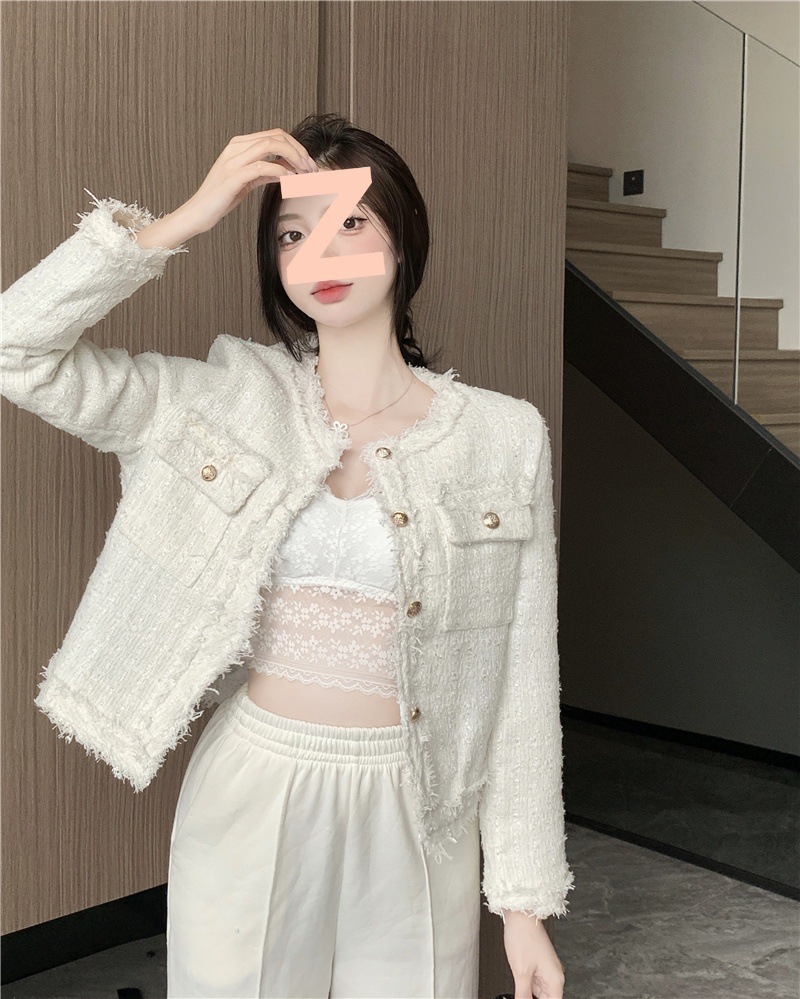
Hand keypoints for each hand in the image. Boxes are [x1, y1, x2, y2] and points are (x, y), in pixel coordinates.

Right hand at [177, 127, 317, 234]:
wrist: (198, 213)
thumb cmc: (221, 198)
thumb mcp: (247, 182)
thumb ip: (265, 173)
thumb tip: (286, 171)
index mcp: (239, 145)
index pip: (274, 134)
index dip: (296, 146)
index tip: (308, 163)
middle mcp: (235, 147)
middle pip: (275, 136)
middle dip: (298, 150)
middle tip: (311, 168)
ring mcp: (233, 160)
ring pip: (270, 145)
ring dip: (292, 158)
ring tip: (304, 173)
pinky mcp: (232, 177)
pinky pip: (261, 166)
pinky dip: (280, 171)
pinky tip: (289, 180)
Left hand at [502, 910, 565, 997]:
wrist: (520, 914)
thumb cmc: (524, 936)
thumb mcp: (521, 972)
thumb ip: (523, 995)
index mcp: (555, 980)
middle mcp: (553, 975)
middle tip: (520, 995)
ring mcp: (546, 968)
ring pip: (539, 992)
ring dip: (529, 994)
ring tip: (518, 990)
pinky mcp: (538, 963)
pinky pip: (534, 982)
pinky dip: (527, 987)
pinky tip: (518, 987)